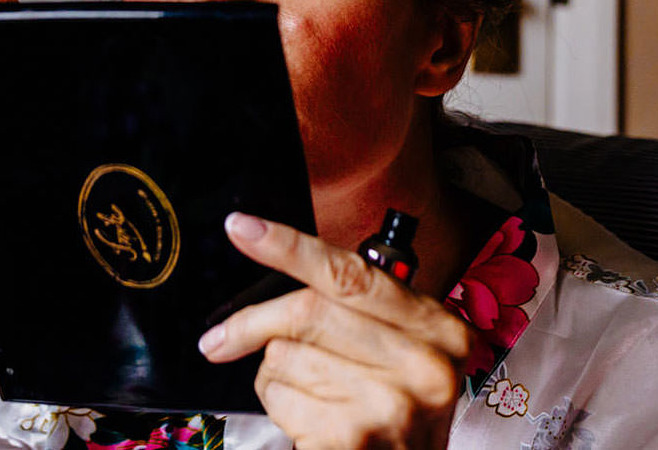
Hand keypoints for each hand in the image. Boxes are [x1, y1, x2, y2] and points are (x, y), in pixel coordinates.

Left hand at [198, 213, 470, 448]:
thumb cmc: (399, 415)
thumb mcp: (405, 354)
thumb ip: (362, 312)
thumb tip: (279, 276)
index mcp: (438, 329)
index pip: (350, 274)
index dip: (289, 246)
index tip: (242, 228)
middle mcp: (423, 365)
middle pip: (307, 311)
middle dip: (251, 323)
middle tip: (219, 338)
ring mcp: (388, 405)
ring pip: (284, 356)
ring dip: (273, 373)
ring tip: (306, 396)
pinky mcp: (351, 438)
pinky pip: (279, 397)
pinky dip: (276, 405)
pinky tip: (306, 421)